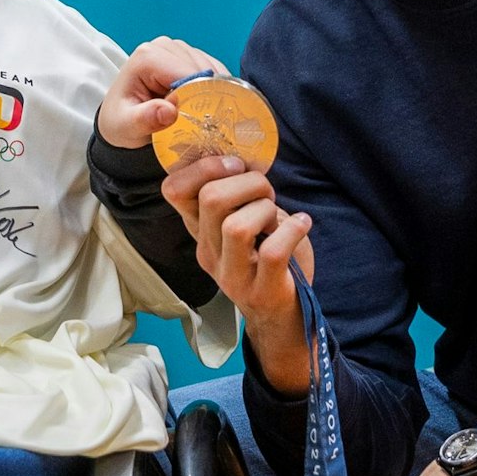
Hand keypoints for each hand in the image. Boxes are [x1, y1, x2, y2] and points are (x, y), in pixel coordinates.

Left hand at [96, 37, 227, 148]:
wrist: (119, 117)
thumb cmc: (121, 120)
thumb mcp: (127, 127)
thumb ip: (145, 119)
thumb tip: (169, 111)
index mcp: (148, 57)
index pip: (187, 74)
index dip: (198, 98)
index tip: (198, 121)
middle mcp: (165, 46)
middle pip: (202, 71)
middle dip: (206, 96)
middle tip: (199, 122)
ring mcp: (179, 48)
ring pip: (212, 71)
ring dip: (212, 93)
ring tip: (198, 114)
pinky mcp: (190, 55)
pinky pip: (215, 71)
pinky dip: (215, 89)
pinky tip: (203, 104)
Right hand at [161, 156, 315, 394]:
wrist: (285, 316)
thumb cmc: (269, 261)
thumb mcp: (247, 226)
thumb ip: (240, 199)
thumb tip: (247, 159)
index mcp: (200, 232)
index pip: (173, 190)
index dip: (203, 167)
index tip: (236, 165)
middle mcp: (208, 253)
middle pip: (211, 199)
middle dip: (248, 183)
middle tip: (267, 192)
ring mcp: (232, 276)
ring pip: (237, 226)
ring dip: (267, 209)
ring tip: (280, 215)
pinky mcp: (261, 291)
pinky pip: (274, 251)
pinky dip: (294, 229)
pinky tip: (303, 224)